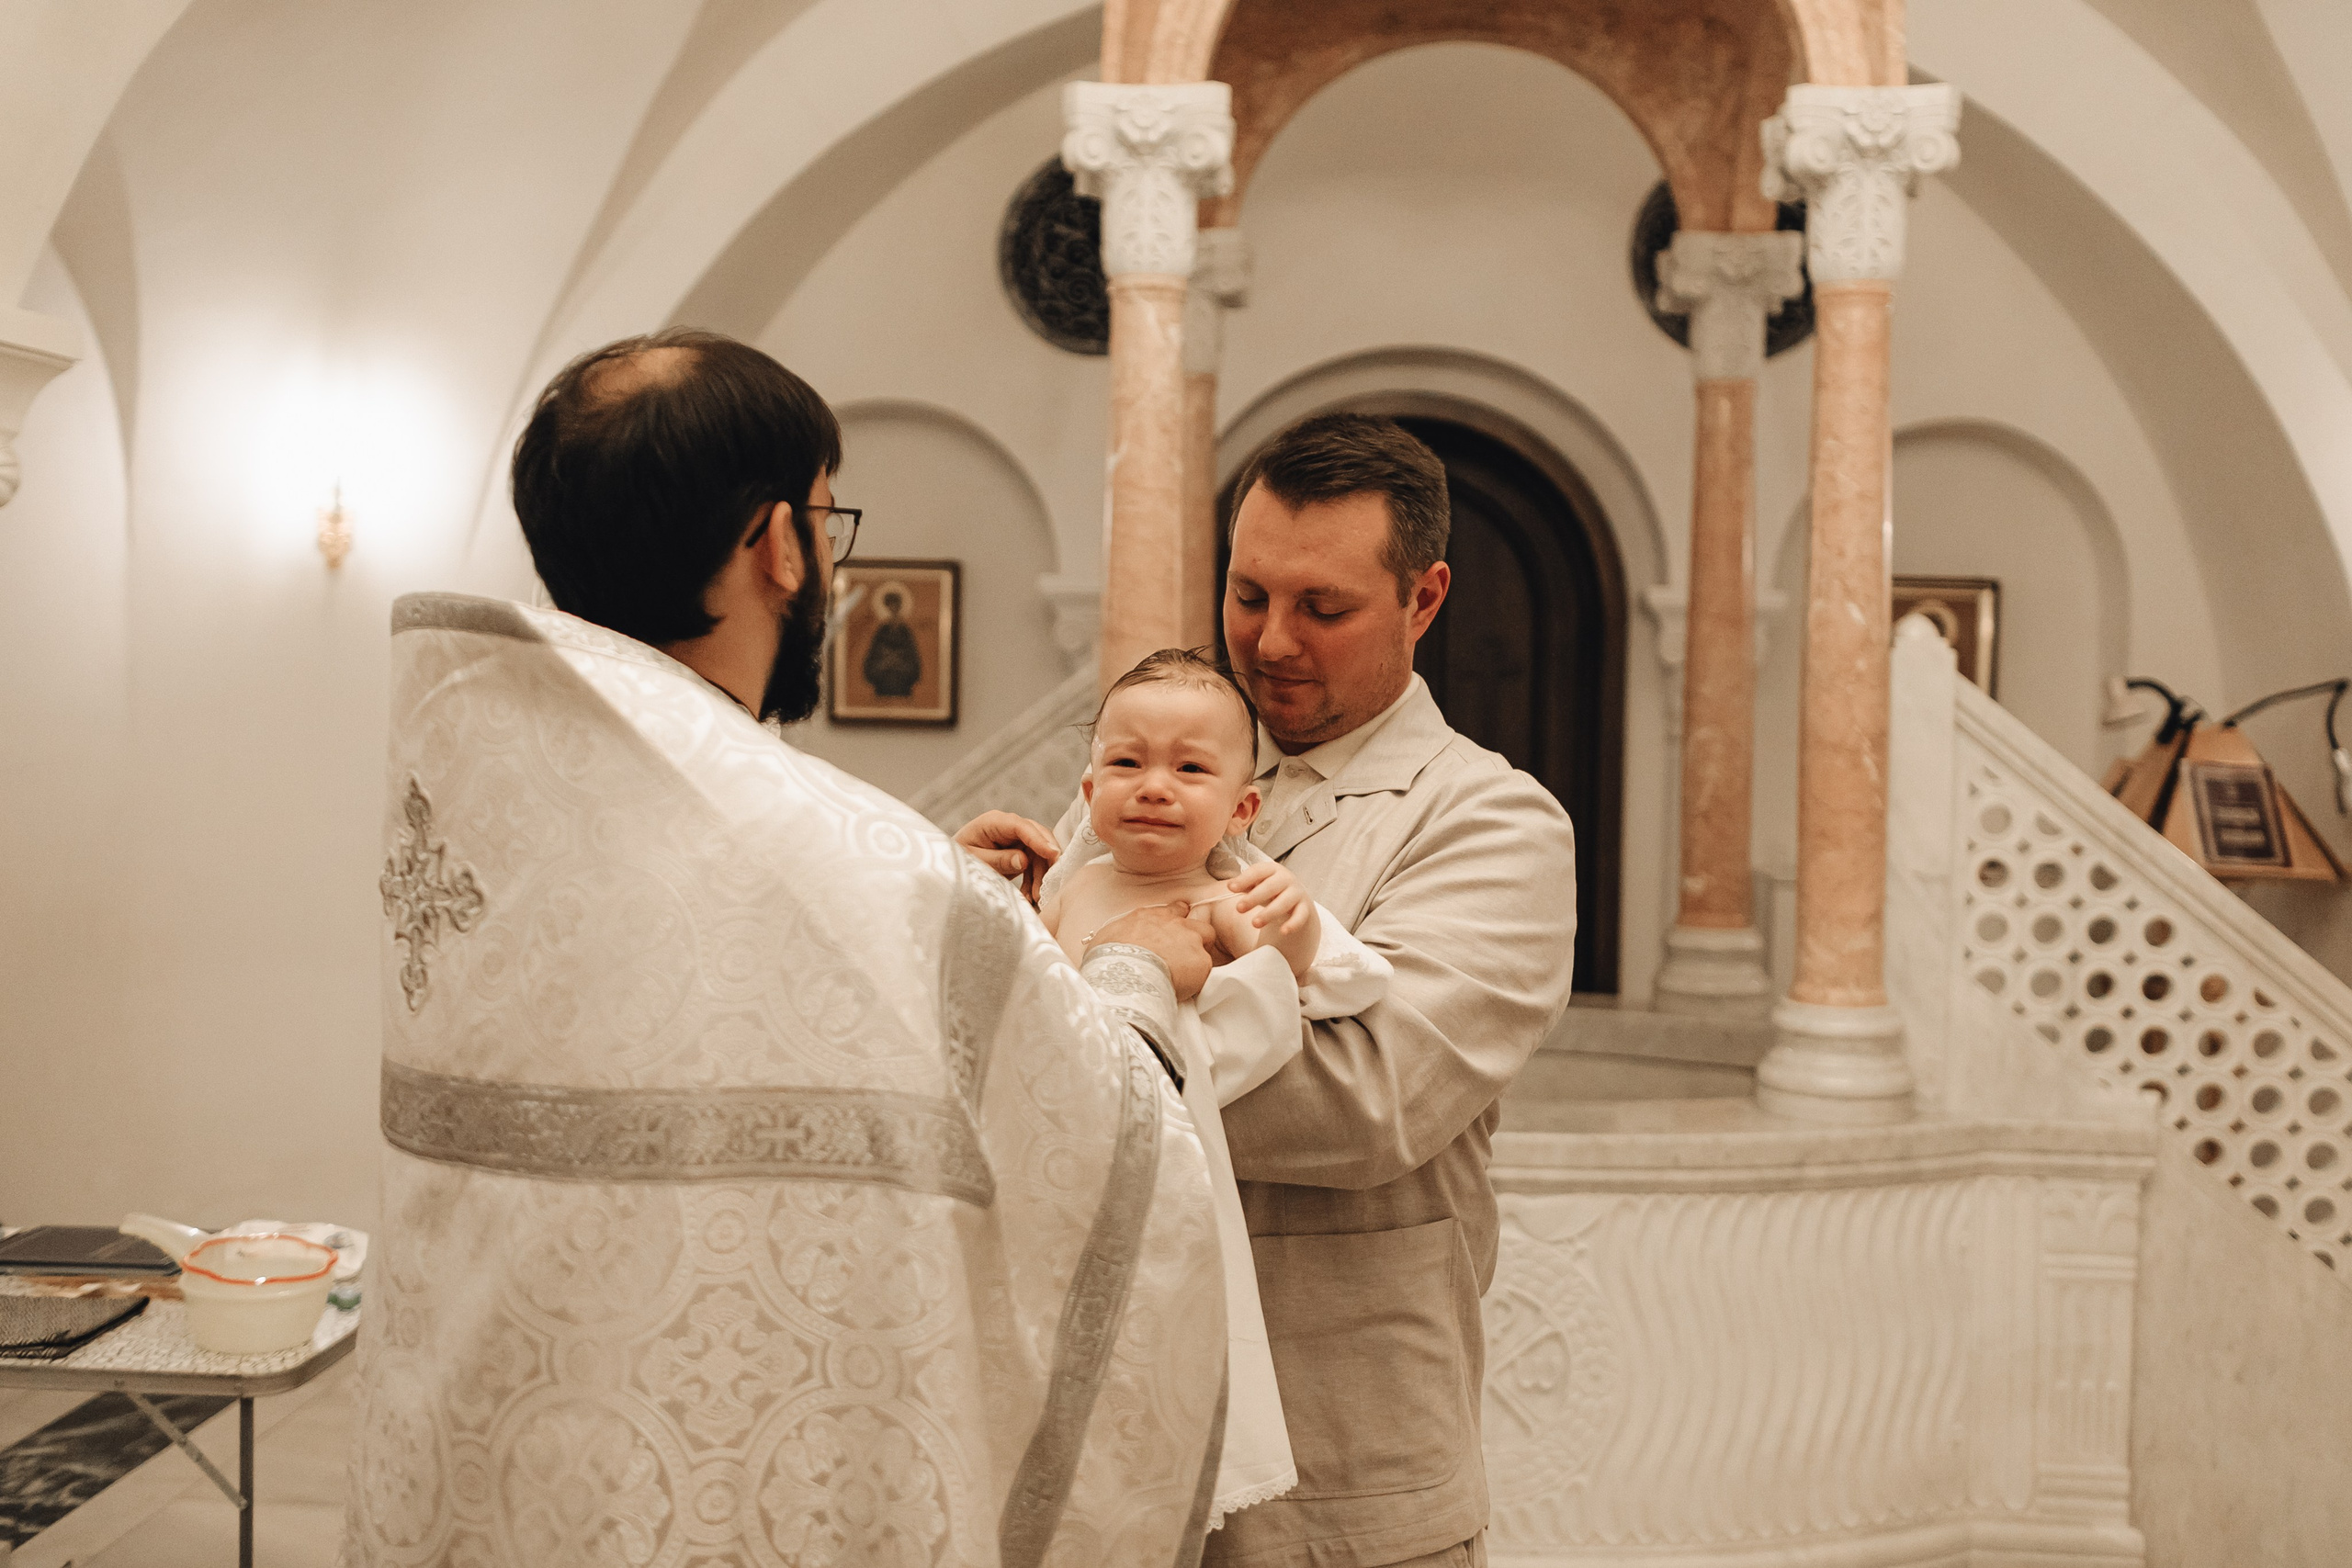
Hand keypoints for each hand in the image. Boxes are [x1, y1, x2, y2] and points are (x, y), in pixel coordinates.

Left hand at [953, 812, 1058, 903]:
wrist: (952, 864)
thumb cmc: (959, 859)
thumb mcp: (976, 861)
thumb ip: (999, 860)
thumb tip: (1024, 860)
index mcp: (994, 821)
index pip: (1021, 826)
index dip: (1039, 839)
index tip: (1053, 854)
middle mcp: (1008, 826)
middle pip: (1037, 835)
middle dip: (1046, 858)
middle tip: (1053, 879)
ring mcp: (1015, 837)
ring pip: (1039, 852)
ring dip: (1040, 875)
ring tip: (1036, 897)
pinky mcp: (1020, 850)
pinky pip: (1034, 862)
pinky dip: (1034, 879)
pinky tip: (1030, 896)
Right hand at [1089, 902, 1212, 1001]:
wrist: (1126, 972)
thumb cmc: (1110, 957)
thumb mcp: (1107, 939)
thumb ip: (1120, 937)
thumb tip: (1110, 946)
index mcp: (1151, 916)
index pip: (1174, 910)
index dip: (1177, 919)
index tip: (1174, 930)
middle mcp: (1175, 924)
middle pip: (1197, 924)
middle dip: (1195, 937)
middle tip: (1184, 955)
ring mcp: (1191, 940)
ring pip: (1207, 940)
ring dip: (1199, 954)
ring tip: (1187, 973)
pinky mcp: (1201, 961)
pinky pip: (1205, 968)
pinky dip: (1198, 978)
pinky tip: (1186, 988)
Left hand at [1228, 861, 1320, 980]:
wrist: (1297, 902)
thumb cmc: (1270, 892)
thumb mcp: (1256, 886)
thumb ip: (1243, 885)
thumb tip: (1226, 887)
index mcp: (1272, 870)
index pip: (1258, 871)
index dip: (1245, 879)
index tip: (1230, 888)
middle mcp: (1286, 879)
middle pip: (1270, 886)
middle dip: (1254, 897)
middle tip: (1238, 909)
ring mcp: (1297, 894)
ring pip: (1284, 902)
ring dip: (1269, 912)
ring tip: (1255, 923)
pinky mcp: (1305, 910)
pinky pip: (1300, 917)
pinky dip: (1292, 924)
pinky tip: (1283, 932)